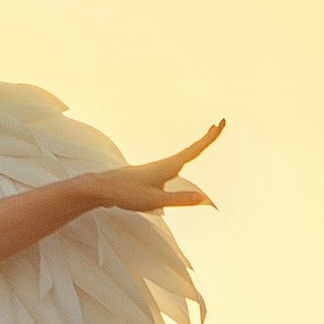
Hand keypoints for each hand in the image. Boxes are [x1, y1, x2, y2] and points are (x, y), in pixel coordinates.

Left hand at [79, 121, 222, 218]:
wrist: (102, 188)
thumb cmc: (127, 194)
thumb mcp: (156, 201)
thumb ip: (180, 199)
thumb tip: (204, 197)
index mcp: (168, 166)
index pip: (195, 150)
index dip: (209, 137)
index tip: (221, 122)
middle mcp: (165, 164)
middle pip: (191, 149)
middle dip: (206, 138)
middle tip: (219, 124)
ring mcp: (158, 168)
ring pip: (183, 155)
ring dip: (197, 146)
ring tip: (206, 139)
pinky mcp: (152, 174)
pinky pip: (175, 162)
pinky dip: (186, 157)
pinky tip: (182, 163)